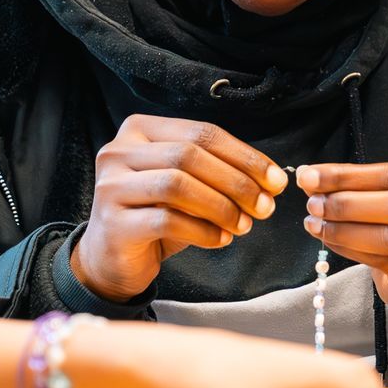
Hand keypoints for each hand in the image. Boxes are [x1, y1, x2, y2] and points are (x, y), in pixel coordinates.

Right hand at [72, 115, 286, 301]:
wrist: (113, 258)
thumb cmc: (156, 215)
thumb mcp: (189, 186)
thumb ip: (221, 175)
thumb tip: (271, 182)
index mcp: (140, 130)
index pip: (201, 133)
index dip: (244, 156)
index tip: (276, 180)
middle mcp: (118, 151)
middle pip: (190, 155)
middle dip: (236, 181)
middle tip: (265, 207)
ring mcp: (111, 186)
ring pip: (177, 185)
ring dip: (220, 206)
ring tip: (244, 225)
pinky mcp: (113, 223)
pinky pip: (167, 220)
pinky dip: (202, 231)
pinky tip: (221, 240)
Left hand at [298, 160, 387, 325]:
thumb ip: (356, 184)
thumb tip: (310, 177)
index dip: (348, 175)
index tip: (310, 176)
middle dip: (346, 203)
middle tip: (312, 203)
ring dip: (344, 229)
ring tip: (314, 223)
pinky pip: (382, 260)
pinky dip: (349, 249)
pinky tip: (328, 239)